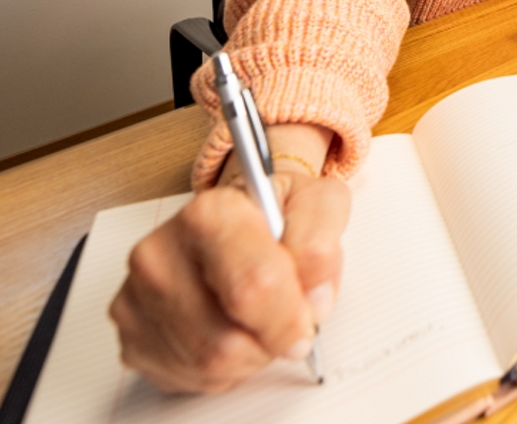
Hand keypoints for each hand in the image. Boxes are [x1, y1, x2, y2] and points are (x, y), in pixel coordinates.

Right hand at [110, 168, 349, 392]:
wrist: (232, 220)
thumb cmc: (272, 215)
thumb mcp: (316, 203)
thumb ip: (322, 243)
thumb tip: (313, 298)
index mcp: (210, 214)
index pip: (254, 286)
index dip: (291, 314)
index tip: (308, 317)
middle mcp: (162, 253)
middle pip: (228, 338)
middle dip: (270, 339)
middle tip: (288, 321)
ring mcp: (138, 296)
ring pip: (209, 363)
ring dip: (250, 354)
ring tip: (257, 319)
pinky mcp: (131, 333)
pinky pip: (188, 376)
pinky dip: (223, 367)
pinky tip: (231, 330)